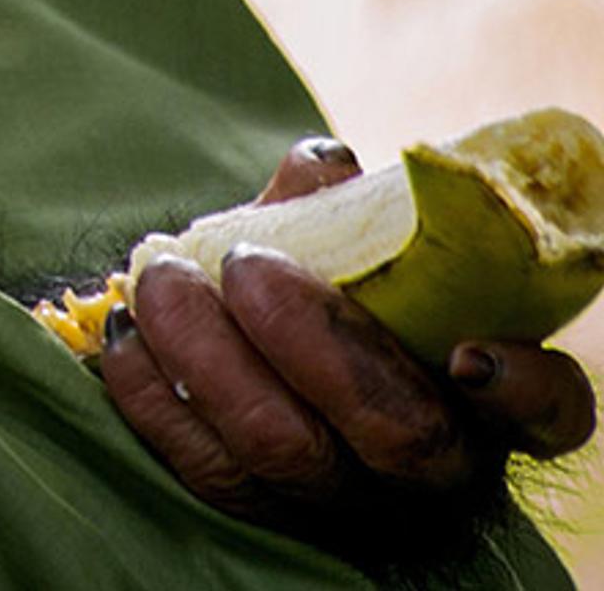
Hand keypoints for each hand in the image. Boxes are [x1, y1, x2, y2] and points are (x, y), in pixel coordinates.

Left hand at [99, 138, 597, 564]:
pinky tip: (126, 329)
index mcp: (484, 395)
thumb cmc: (315, 284)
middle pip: (395, 432)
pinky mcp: (257, 508)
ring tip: (161, 277)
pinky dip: (154, 390)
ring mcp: (343, 497)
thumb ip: (337, 207)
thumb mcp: (341, 242)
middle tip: (245, 261)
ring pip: (283, 450)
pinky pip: (202, 465)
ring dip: (210, 354)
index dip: (522, 391)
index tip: (469, 353)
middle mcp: (429, 464)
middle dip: (313, 342)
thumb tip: (320, 165)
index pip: (548, 411)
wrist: (238, 344)